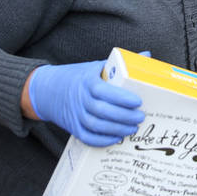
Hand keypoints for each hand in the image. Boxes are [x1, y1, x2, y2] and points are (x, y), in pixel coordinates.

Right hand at [25, 61, 144, 145]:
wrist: (49, 89)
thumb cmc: (81, 77)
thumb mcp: (98, 66)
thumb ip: (122, 64)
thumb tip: (147, 55)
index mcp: (86, 81)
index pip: (103, 91)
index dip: (121, 98)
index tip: (138, 101)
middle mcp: (80, 99)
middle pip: (101, 111)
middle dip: (123, 116)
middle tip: (140, 117)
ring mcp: (75, 114)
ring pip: (95, 125)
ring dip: (116, 129)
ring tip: (133, 128)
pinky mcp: (73, 127)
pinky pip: (87, 137)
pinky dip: (102, 141)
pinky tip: (117, 138)